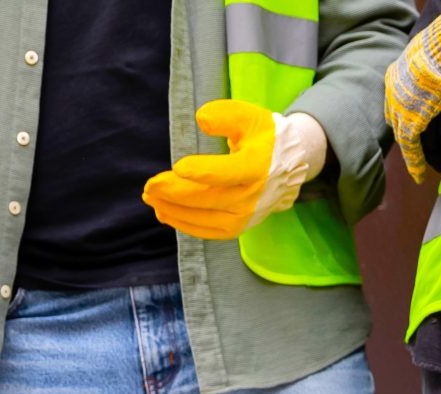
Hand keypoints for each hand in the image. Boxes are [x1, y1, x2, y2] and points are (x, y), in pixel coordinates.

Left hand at [142, 101, 328, 240]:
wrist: (291, 165)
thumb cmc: (264, 138)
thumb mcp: (249, 116)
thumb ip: (224, 115)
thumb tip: (202, 119)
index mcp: (257, 166)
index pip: (228, 172)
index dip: (203, 172)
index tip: (177, 167)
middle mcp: (253, 196)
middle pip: (210, 199)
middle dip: (175, 194)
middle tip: (149, 186)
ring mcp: (248, 215)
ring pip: (206, 219)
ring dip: (175, 212)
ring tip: (152, 200)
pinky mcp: (241, 227)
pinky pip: (210, 231)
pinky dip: (186, 225)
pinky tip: (166, 214)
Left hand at [384, 1, 440, 183]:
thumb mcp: (433, 56)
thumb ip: (434, 68)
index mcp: (397, 73)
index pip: (397, 99)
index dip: (403, 112)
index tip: (410, 121)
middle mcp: (393, 90)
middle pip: (395, 117)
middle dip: (402, 130)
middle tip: (412, 146)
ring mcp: (399, 107)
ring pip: (402, 134)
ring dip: (409, 150)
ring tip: (416, 166)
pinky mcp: (410, 122)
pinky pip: (409, 147)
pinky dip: (414, 162)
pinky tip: (418, 176)